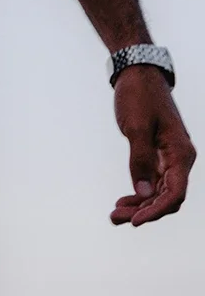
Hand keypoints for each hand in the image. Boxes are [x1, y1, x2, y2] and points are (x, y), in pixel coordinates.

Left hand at [110, 66, 193, 225]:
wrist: (138, 74)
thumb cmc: (139, 96)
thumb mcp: (137, 127)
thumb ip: (140, 159)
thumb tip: (142, 191)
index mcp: (181, 154)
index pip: (174, 193)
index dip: (155, 210)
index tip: (135, 221)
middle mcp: (180, 159)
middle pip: (167, 197)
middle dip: (144, 211)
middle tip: (115, 219)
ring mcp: (170, 158)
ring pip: (159, 191)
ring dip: (140, 205)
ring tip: (115, 215)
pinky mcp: (158, 155)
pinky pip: (153, 181)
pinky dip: (140, 192)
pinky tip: (124, 201)